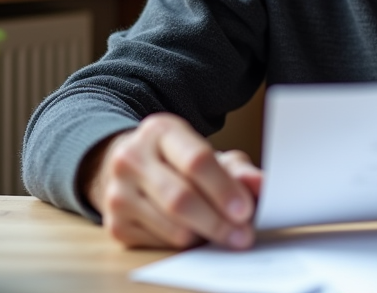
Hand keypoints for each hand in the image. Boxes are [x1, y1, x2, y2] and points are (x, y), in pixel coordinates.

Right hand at [82, 113, 262, 249]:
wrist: (130, 167)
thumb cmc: (177, 160)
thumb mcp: (206, 152)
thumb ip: (238, 168)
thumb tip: (261, 185)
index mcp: (160, 131)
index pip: (196, 161)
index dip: (223, 189)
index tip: (245, 210)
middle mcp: (132, 158)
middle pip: (181, 198)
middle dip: (218, 221)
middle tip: (243, 235)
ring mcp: (118, 193)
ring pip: (171, 227)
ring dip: (205, 236)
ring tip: (224, 234)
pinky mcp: (115, 225)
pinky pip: (160, 244)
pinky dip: (185, 244)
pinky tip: (196, 233)